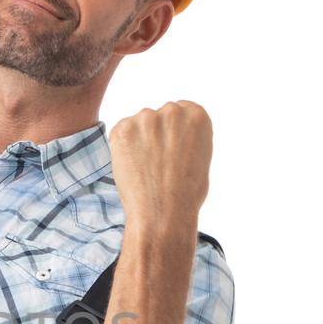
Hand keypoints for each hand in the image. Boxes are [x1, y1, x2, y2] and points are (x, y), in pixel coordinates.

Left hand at [108, 101, 211, 231]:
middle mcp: (173, 111)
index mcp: (197, 115)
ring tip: (146, 168)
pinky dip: (123, 148)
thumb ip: (188, 136)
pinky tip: (133, 167)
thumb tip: (173, 132)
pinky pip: (121, 133)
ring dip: (139, 140)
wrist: (163, 213)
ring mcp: (146, 118)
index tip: (174, 150)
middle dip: (157, 134)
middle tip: (157, 162)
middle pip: (159, 116)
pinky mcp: (123, 129)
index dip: (175, 132)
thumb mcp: (201, 157)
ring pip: (139, 125)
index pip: (181, 110)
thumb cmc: (186, 193)